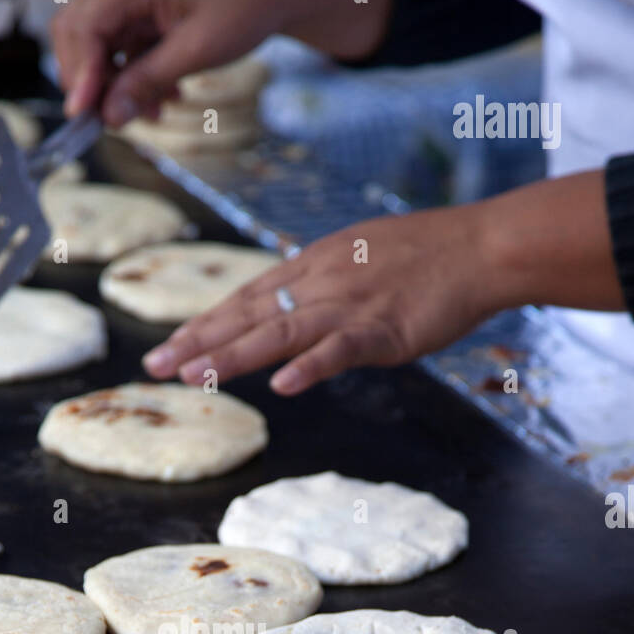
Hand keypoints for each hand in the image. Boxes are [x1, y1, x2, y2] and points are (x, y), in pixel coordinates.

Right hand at [51, 0, 391, 126]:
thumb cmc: (247, 3)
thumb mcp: (198, 48)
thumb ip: (148, 80)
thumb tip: (110, 117)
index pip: (84, 26)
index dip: (79, 73)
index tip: (83, 115)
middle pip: (79, 34)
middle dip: (93, 83)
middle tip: (115, 121)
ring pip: (99, 46)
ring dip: (118, 86)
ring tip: (154, 114)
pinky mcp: (143, 10)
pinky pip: (123, 47)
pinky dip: (137, 76)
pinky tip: (165, 97)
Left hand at [143, 202, 504, 394]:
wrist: (479, 247)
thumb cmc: (425, 257)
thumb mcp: (356, 261)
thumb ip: (318, 285)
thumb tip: (289, 308)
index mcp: (312, 267)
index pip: (246, 298)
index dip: (204, 323)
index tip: (169, 345)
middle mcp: (319, 283)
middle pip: (248, 314)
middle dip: (198, 341)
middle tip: (154, 365)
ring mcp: (349, 305)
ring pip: (279, 332)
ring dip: (233, 355)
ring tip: (194, 376)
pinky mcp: (382, 329)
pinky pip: (339, 349)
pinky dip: (310, 366)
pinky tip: (282, 386)